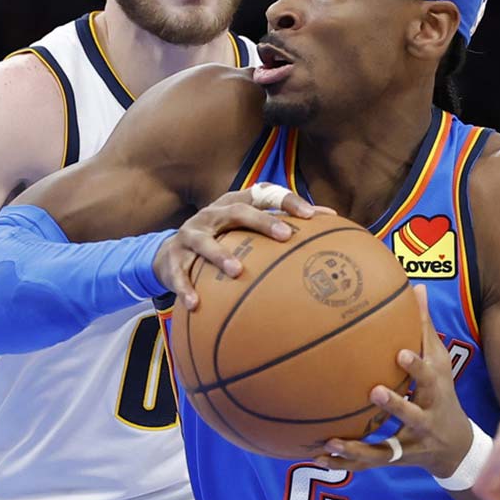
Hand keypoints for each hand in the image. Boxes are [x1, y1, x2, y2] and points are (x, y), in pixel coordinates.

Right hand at [154, 185, 327, 308]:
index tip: (311, 215)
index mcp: (232, 204)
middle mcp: (211, 215)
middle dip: (261, 221)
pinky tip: (195, 305)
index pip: (263, 194)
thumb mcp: (243, 231)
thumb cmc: (221, 240)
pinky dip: (185, 289)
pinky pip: (179, 275)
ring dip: (221, 256)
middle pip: (237, 212)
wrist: (168, 254)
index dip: (287, 201)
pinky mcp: (172, 259)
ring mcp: (190, 235)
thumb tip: (331, 226)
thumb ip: (278, 229)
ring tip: (237, 271)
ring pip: (205, 243)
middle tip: (284, 236)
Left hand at [314, 286, 472, 478]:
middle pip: (412, 414)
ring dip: (358, 447)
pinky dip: (345, 461)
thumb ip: (425, 327)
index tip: (401, 354)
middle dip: (395, 405)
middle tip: (373, 391)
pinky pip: (368, 462)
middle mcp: (425, 418)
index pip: (429, 377)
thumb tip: (418, 286)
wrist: (456, 447)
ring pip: (385, 449)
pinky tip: (319, 457)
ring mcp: (411, 443)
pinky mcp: (396, 460)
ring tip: (332, 440)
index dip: (417, 366)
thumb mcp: (440, 362)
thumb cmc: (442, 393)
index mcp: (435, 391)